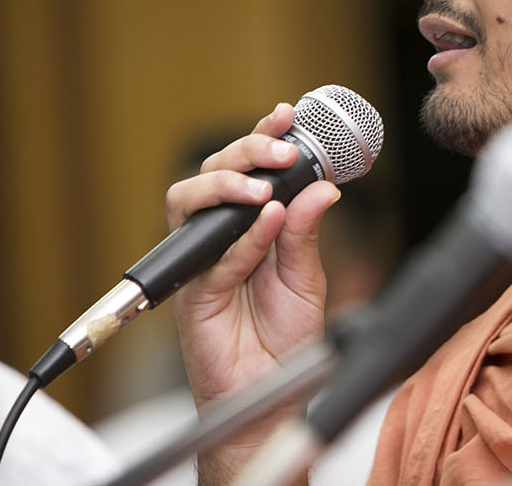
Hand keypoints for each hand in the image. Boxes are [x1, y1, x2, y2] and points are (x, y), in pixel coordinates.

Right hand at [168, 102, 340, 406]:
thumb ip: (307, 233)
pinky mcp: (194, 296)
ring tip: (266, 186)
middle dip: (246, 151)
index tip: (288, 115)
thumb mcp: (308, 278)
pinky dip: (243, 238)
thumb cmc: (286, 339)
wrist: (273, 396)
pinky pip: (213, 258)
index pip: (249, 169)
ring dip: (228, 185)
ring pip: (190, 202)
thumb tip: (322, 187)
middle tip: (282, 150)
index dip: (263, 137)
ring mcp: (203, 263)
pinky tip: (268, 222)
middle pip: (213, 173)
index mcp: (250, 226)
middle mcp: (220, 238)